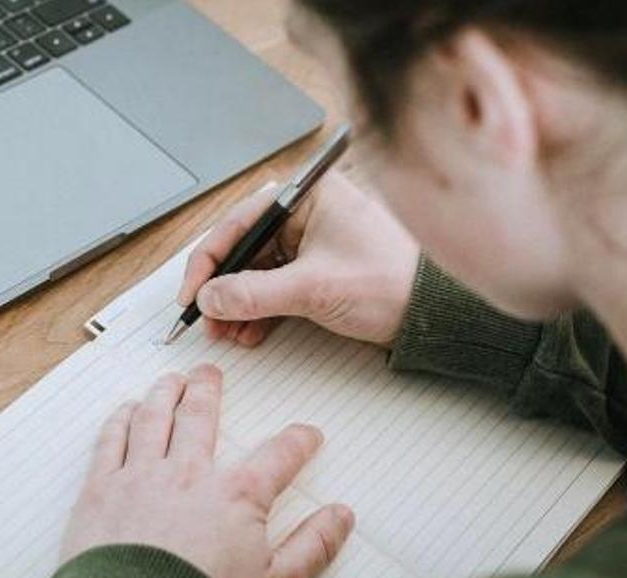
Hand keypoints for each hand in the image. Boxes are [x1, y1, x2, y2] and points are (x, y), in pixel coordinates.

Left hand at [60, 365, 354, 577]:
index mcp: (236, 496)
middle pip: (201, 417)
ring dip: (164, 392)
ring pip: (154, 417)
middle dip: (208, 389)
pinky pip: (110, 441)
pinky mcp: (100, 491)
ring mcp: (140, 478)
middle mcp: (188, 475)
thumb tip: (341, 516)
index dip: (298, 441)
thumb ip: (313, 546)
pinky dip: (120, 419)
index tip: (307, 434)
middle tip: (210, 373)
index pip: (277, 456)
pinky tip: (125, 411)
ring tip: (169, 379)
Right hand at [179, 170, 420, 346]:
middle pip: (244, 248)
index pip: (238, 223)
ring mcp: (312, 242)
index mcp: (306, 196)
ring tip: (228, 331)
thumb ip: (254, 293)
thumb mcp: (312, 288)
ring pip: (257, 271)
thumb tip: (211, 297)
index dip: (208, 261)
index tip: (192, 294)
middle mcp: (306, 213)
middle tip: (207, 318)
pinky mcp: (318, 269)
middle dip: (223, 288)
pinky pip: (276, 286)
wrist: (434, 311)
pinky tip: (250, 331)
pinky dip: (259, 309)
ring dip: (238, 303)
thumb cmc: (391, 281)